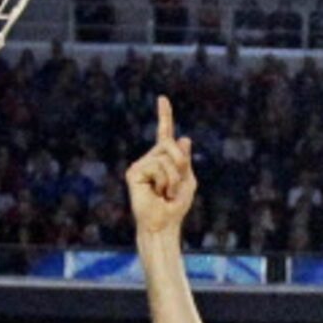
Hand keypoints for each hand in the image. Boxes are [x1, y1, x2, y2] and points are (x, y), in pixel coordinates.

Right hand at [126, 95, 197, 238]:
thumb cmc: (176, 206)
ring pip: (165, 155)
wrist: (163, 224)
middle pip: (170, 143)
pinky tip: (158, 192)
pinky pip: (157, 166)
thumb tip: (183, 138)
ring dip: (173, 177)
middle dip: (181, 162)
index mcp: (163, 159)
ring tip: (166, 192)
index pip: (164, 134)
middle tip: (176, 186)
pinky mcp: (134, 172)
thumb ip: (184, 161)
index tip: (162, 98)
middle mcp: (150, 159)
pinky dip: (165, 180)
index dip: (164, 116)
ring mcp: (140, 165)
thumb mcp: (187, 181)